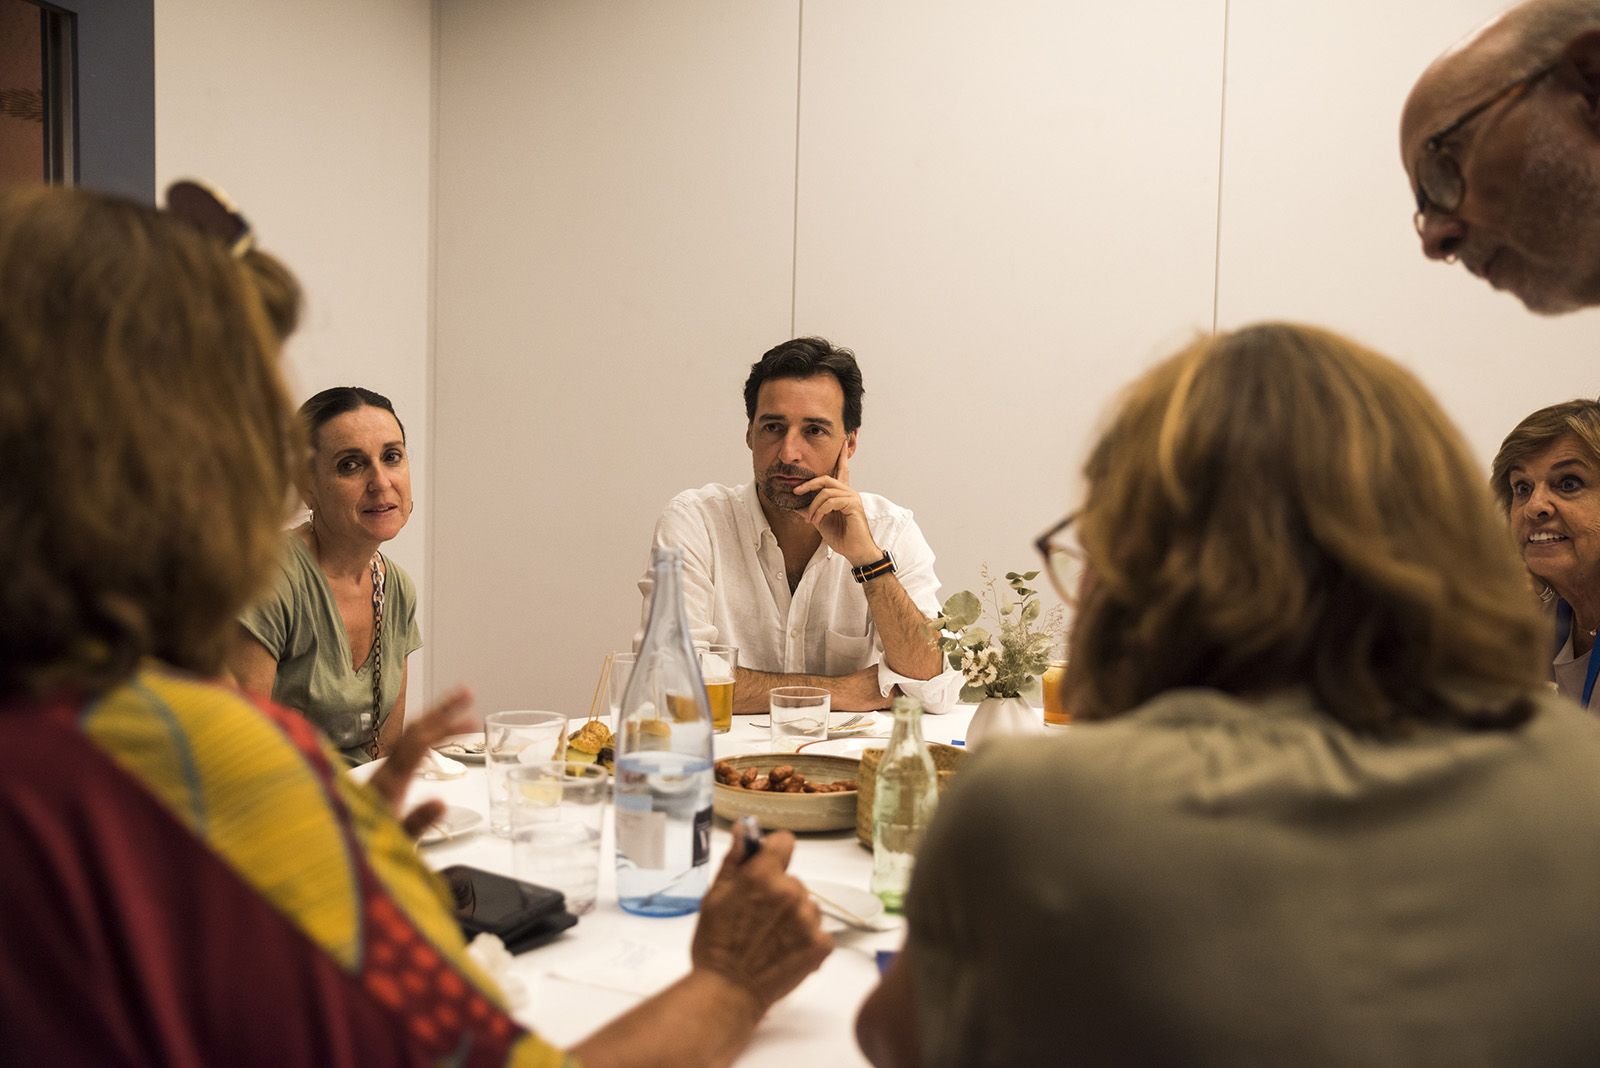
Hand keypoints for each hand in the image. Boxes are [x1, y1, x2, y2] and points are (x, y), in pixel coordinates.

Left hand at [367, 686, 475, 837]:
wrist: (335, 854)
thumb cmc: (366, 849)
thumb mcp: (396, 841)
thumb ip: (417, 822)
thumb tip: (441, 802)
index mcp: (389, 783)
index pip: (418, 745)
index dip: (444, 728)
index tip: (470, 719)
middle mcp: (385, 771)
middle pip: (414, 731)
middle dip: (441, 709)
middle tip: (467, 693)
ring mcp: (384, 772)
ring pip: (409, 735)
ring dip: (434, 717)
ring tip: (458, 704)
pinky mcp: (384, 778)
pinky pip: (406, 746)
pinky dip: (426, 732)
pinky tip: (438, 732)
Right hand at [691, 824, 832, 1015]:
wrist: (728, 992)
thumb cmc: (715, 944)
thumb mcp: (715, 896)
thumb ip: (734, 860)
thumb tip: (743, 828)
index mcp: (763, 875)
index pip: (784, 842)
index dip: (773, 853)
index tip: (765, 867)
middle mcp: (791, 892)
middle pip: (792, 880)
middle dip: (778, 893)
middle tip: (757, 918)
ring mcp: (808, 919)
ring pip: (807, 905)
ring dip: (794, 916)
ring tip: (770, 938)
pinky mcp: (821, 944)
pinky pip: (818, 931)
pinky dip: (805, 940)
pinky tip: (785, 951)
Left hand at [798, 448, 880, 566]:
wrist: (854, 551)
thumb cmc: (841, 536)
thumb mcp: (820, 521)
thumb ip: (810, 510)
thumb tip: (794, 504)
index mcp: (841, 494)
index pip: (841, 470)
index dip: (841, 456)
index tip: (842, 441)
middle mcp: (848, 492)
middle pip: (826, 478)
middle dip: (808, 484)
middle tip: (795, 491)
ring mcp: (852, 497)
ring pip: (826, 491)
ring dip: (813, 506)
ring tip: (810, 519)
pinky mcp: (853, 505)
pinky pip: (831, 501)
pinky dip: (820, 510)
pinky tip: (817, 520)